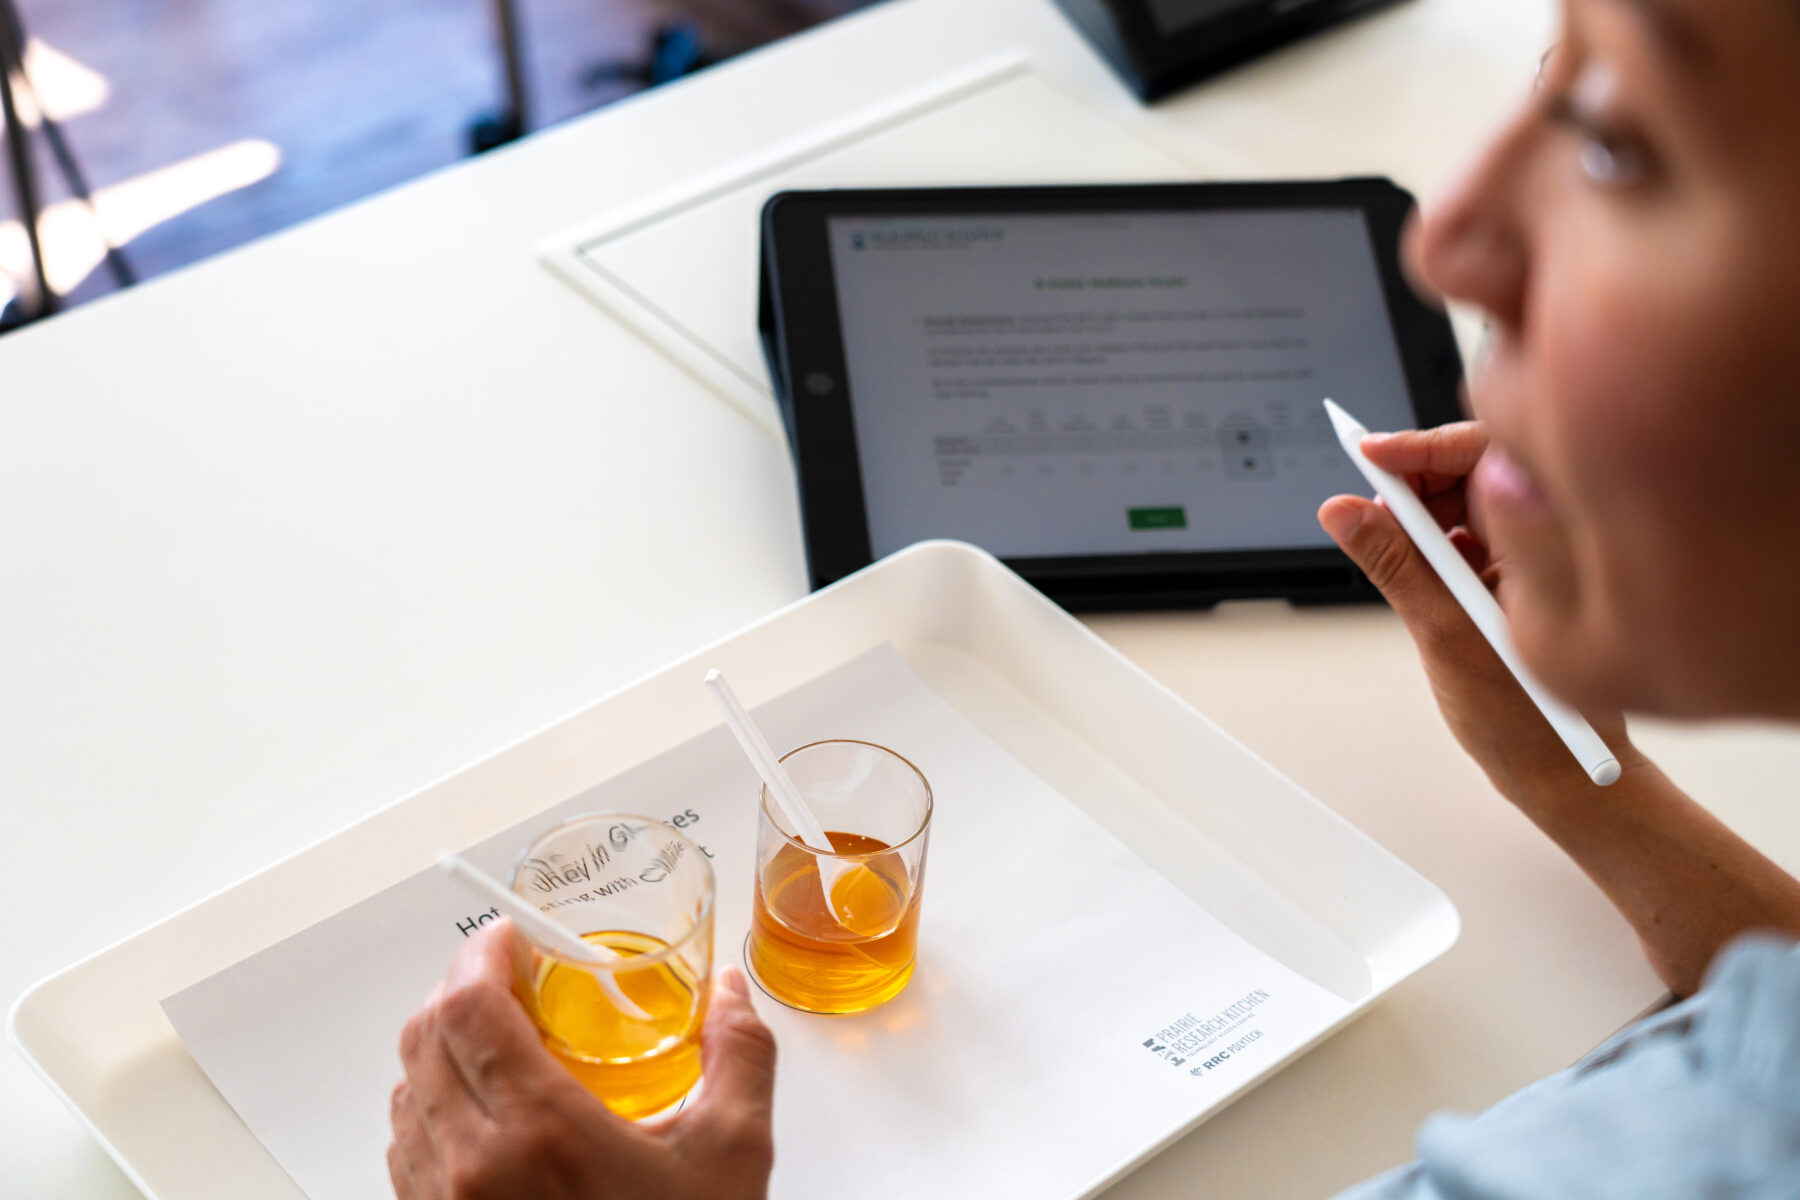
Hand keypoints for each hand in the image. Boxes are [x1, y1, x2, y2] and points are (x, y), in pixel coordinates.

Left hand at [388, 920, 776, 1199]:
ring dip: (442, 1046)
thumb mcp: (731, 1155)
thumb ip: (739, 1055)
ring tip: (498, 1037)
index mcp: (538, 1129)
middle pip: (426, 1035)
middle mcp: (472, 1164)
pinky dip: (432, 1105)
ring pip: (407, 1090)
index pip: (470, 1005)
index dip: (481, 953)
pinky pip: (407, 1146)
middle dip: (462, 988)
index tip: (510, 935)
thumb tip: (732, 992)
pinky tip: (484, 1108)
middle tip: (509, 975)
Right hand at [1318, 421, 1629, 797]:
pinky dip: (1431, 542)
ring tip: (1390, 541)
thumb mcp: (1444, 634)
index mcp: (1551, 539)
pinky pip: (1467, 538)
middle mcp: (1546, 540)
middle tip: (1370, 499)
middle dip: (1417, 477)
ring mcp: (1529, 559)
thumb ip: (1393, 565)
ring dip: (1421, 513)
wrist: (1563, 774)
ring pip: (1466, 504)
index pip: (1488, 456)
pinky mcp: (1510, 581)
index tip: (1370, 455)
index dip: (1424, 447)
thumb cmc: (1529, 720)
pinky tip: (1414, 566)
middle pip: (1475, 471)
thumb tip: (1347, 514)